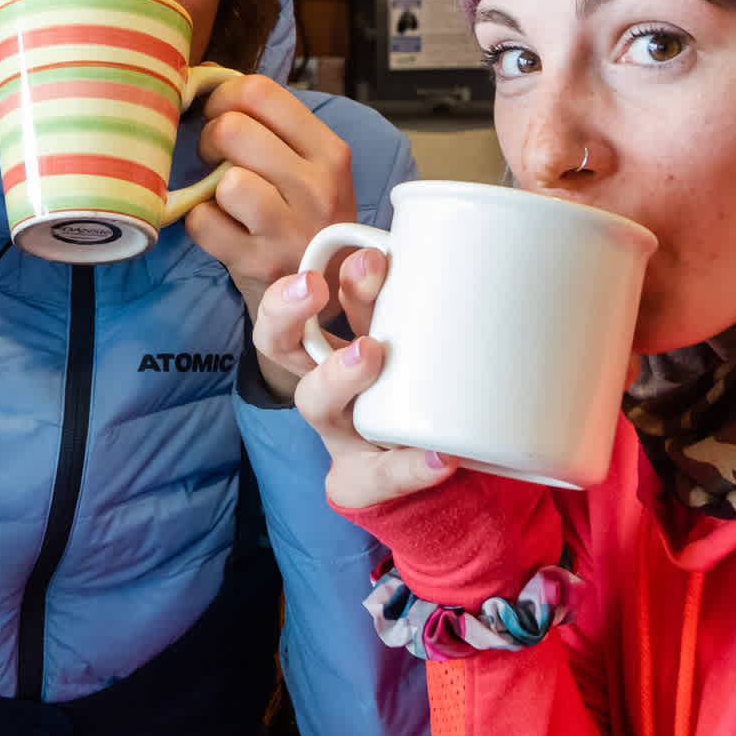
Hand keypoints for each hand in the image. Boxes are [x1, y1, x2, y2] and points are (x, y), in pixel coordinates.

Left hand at [183, 74, 355, 314]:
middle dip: (211, 136)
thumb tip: (206, 73)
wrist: (325, 292)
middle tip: (215, 156)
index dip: (223, 96)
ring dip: (209, 184)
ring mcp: (289, 230)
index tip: (220, 113)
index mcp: (329, 152)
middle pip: (234, 129)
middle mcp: (316, 188)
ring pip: (226, 180)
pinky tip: (219, 225)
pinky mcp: (258, 264)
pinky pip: (204, 223)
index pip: (260, 92)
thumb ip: (271, 121)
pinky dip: (200, 222)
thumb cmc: (306, 216)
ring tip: (220, 192)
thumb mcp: (310, 165)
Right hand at [252, 263, 451, 509]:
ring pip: (315, 403)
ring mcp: (342, 432)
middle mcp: (325, 382)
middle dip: (285, 311)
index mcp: (335, 341)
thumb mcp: (419, 342)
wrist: (436, 472)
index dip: (307, 280)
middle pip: (280, 345)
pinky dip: (409, 466)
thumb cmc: (422, 392)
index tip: (347, 258)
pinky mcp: (365, 479)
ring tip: (369, 351)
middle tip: (310, 285)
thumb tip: (455, 255)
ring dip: (336, 374)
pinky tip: (439, 456)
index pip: (296, 303)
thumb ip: (427, 307)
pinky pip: (378, 477)